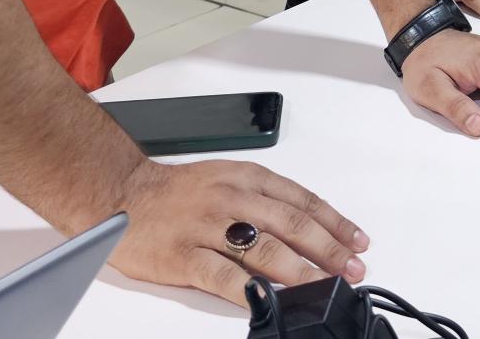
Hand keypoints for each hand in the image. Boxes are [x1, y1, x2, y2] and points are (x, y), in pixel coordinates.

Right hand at [110, 158, 367, 308]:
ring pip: (266, 249)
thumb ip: (264, 202)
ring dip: (302, 271)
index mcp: (248, 179)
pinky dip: (250, 290)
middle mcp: (234, 198)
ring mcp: (209, 226)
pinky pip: (223, 275)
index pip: (303, 201)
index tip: (358, 242)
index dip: (335, 224)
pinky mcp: (184, 255)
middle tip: (353, 269)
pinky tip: (270, 302)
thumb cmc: (178, 191)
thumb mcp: (228, 180)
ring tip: (325, 287)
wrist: (121, 193)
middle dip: (329, 250)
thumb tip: (306, 230)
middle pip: (293, 225)